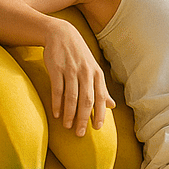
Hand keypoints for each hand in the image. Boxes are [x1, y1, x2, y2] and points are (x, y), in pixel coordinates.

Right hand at [42, 19, 115, 136]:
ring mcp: (71, 70)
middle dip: (83, 118)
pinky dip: (57, 103)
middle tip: (79, 133)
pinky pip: (57, 89)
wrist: (62, 34)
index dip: (99, 114)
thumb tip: (112, 106)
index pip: (100, 98)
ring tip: (67, 126)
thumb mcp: (94, 70)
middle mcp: (86, 72)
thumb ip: (102, 89)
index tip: (97, 129)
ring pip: (71, 96)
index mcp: (97, 74)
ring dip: (69, 113)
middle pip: (86, 99)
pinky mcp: (56, 68)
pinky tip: (56, 114)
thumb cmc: (79, 56)